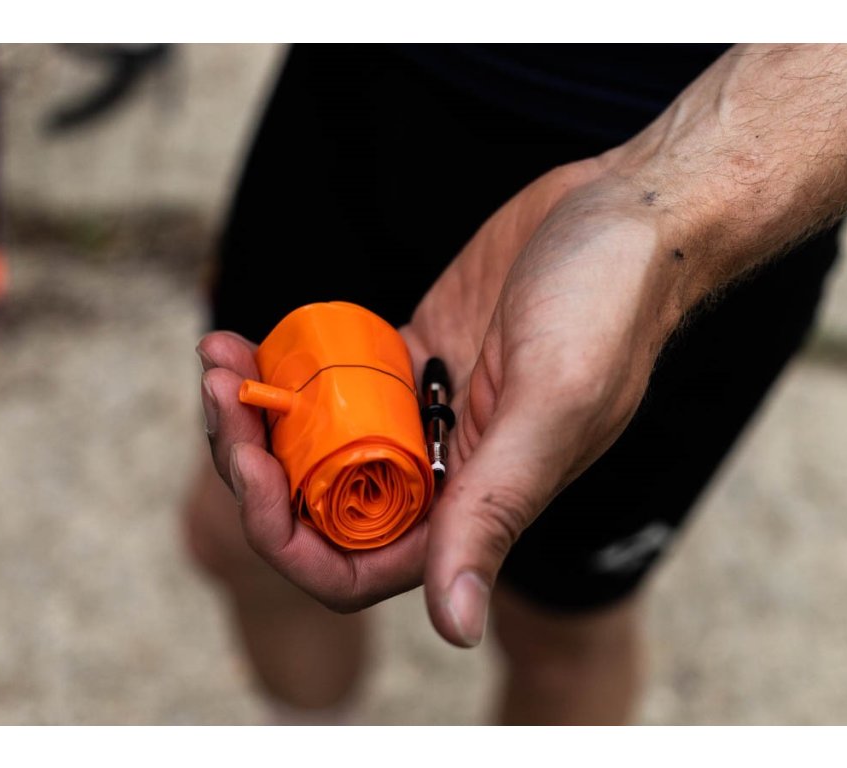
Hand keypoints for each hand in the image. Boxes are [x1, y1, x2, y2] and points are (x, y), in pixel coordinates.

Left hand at [199, 155, 683, 645]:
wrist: (626, 217)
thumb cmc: (607, 309)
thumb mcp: (550, 408)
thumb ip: (493, 514)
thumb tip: (454, 627)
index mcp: (473, 505)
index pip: (356, 566)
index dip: (287, 539)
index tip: (250, 469)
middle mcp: (442, 471)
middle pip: (319, 503)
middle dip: (252, 464)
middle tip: (220, 395)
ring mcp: (421, 415)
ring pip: (315, 445)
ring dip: (257, 415)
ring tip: (220, 358)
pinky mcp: (412, 359)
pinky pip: (331, 384)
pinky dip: (285, 369)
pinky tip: (249, 340)